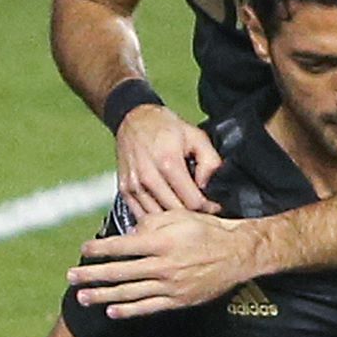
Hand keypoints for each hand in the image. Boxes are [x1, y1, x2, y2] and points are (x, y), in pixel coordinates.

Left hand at [73, 209, 265, 317]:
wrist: (237, 254)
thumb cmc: (207, 230)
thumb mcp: (179, 216)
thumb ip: (151, 223)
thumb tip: (128, 233)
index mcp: (161, 242)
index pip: (122, 246)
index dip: (100, 249)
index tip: (83, 249)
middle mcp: (162, 265)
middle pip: (119, 272)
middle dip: (92, 275)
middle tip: (71, 277)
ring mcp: (170, 286)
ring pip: (129, 293)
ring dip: (103, 296)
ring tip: (83, 297)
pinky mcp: (178, 300)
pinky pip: (148, 307)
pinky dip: (128, 310)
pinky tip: (111, 311)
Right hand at [114, 103, 221, 218]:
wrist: (133, 119)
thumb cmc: (164, 127)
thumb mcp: (196, 136)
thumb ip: (210, 161)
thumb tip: (208, 186)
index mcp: (168, 162)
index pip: (192, 201)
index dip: (207, 207)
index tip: (212, 205)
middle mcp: (148, 176)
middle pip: (176, 211)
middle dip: (192, 214)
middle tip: (200, 208)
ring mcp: (134, 185)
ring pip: (158, 216)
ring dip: (173, 217)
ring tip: (183, 208)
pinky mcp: (124, 190)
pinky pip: (141, 215)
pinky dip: (155, 217)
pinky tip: (165, 209)